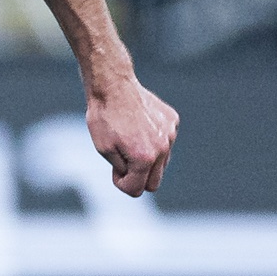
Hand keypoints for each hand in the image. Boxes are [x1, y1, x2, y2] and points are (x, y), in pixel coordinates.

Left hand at [88, 73, 178, 194]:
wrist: (113, 85)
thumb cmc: (104, 118)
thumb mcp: (104, 150)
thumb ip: (122, 170)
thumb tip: (135, 178)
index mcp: (144, 159)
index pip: (137, 190)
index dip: (121, 182)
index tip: (114, 168)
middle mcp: (162, 149)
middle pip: (154, 183)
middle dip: (138, 176)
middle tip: (123, 159)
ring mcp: (171, 134)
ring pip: (162, 162)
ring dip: (147, 158)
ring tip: (131, 140)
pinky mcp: (173, 121)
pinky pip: (165, 142)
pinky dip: (154, 139)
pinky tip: (140, 125)